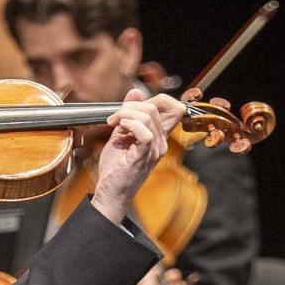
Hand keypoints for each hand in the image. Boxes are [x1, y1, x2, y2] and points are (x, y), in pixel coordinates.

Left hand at [91, 90, 171, 224]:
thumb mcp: (121, 135)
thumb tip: (135, 92)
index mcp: (158, 136)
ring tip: (113, 122)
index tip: (131, 106)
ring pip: (149, 117)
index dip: (154, 98)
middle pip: (156, 108)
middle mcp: (161, 142)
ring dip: (126, 114)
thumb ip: (128, 115)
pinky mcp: (144, 156)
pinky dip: (130, 124)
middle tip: (114, 117)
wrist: (111, 192)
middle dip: (131, 106)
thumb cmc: (116, 168)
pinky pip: (145, 132)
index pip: (173, 107)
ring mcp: (154, 150)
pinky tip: (119, 128)